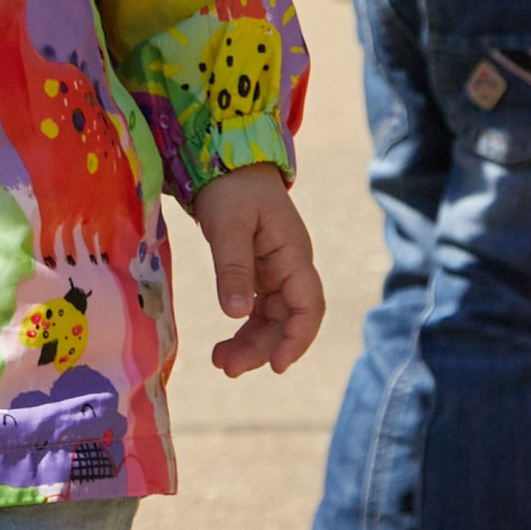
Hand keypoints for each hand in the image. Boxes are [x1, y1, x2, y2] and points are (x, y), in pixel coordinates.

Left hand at [191, 166, 323, 378]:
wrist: (226, 161)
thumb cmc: (231, 187)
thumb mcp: (228, 225)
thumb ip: (233, 267)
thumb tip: (235, 313)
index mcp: (294, 254)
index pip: (309, 305)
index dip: (298, 338)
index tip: (277, 365)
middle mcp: (290, 268)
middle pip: (288, 319)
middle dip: (263, 347)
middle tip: (228, 368)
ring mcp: (275, 272)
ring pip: (272, 320)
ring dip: (251, 344)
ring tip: (222, 363)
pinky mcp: (258, 274)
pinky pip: (257, 311)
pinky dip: (244, 329)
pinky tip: (224, 346)